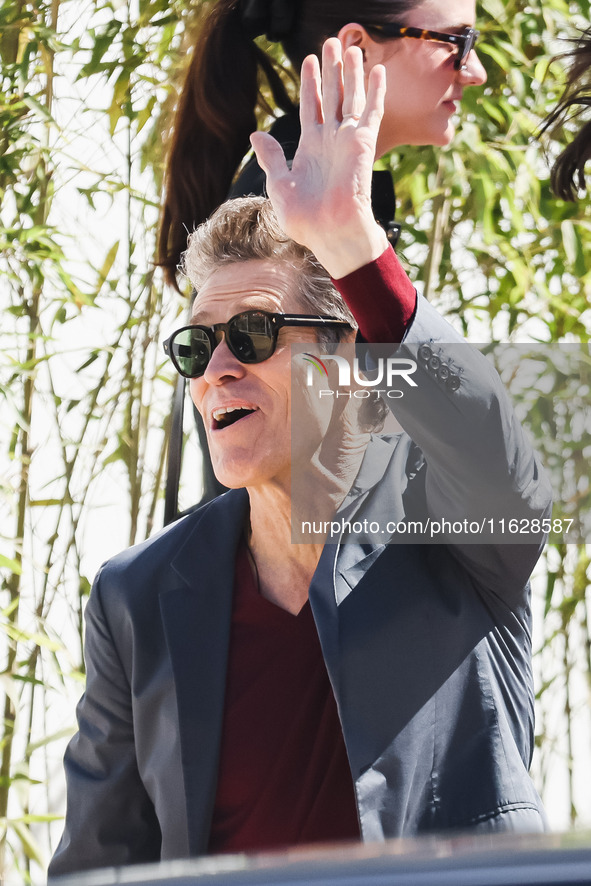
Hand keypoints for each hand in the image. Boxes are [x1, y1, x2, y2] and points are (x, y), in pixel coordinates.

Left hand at [250, 38, 388, 277]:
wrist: (329, 233)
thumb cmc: (304, 219)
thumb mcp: (279, 184)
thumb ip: (272, 157)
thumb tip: (256, 134)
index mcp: (311, 148)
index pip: (312, 107)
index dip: (311, 83)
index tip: (309, 60)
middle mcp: (330, 141)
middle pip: (332, 96)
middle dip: (331, 70)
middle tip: (331, 42)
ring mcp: (347, 141)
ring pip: (351, 98)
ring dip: (351, 72)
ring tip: (351, 46)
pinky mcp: (363, 143)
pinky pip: (371, 112)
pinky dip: (375, 91)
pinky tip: (376, 70)